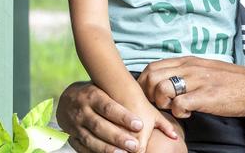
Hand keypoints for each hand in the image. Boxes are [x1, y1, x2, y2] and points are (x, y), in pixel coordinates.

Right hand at [56, 81, 176, 152]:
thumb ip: (149, 115)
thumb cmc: (105, 96)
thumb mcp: (121, 96)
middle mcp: (84, 110)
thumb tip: (175, 133)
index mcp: (95, 96)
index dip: (123, 116)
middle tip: (134, 146)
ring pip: (91, 139)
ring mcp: (77, 125)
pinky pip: (83, 148)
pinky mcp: (73, 137)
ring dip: (106, 148)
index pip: (110, 107)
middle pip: (101, 125)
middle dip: (117, 136)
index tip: (139, 125)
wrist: (70, 97)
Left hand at [138, 57, 244, 118]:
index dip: (145, 83)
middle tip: (162, 104)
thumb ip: (187, 71)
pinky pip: (178, 104)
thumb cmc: (233, 81)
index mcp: (188, 61)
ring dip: (162, 102)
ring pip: (161, 88)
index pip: (152, 66)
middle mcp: (189, 68)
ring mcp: (197, 81)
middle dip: (149, 94)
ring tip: (174, 108)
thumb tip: (170, 79)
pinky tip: (189, 113)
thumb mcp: (206, 68)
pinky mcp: (205, 96)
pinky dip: (178, 112)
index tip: (151, 95)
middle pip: (151, 76)